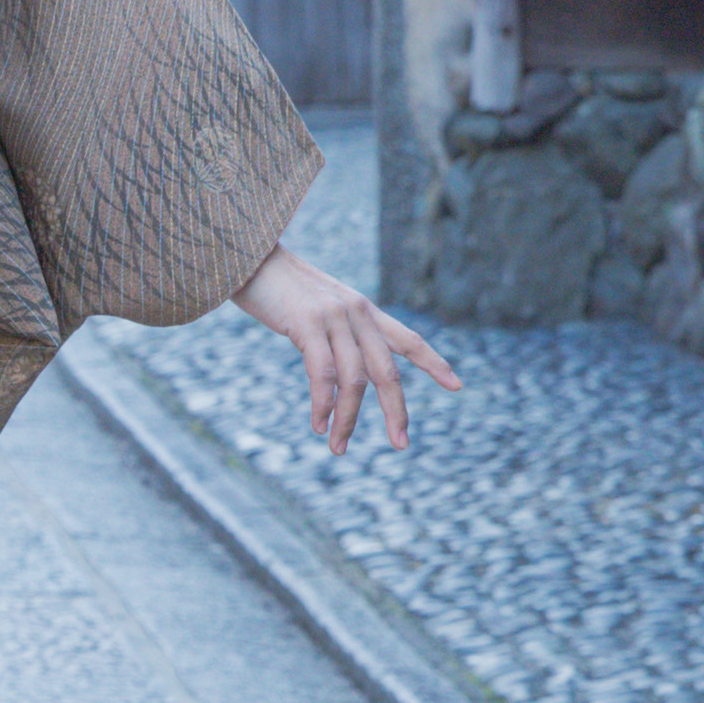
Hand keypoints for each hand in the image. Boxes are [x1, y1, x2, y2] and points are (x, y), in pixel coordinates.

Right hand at [235, 246, 460, 456]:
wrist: (247, 254)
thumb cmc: (277, 285)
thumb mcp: (318, 305)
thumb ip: (336, 330)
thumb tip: (340, 366)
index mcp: (363, 309)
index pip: (408, 339)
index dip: (434, 364)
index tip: (456, 386)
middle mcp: (357, 313)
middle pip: (387, 371)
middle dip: (395, 410)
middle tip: (401, 444)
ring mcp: (334, 318)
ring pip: (354, 380)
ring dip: (348, 419)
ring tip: (338, 448)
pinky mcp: (307, 324)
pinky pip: (322, 375)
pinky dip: (323, 405)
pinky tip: (319, 424)